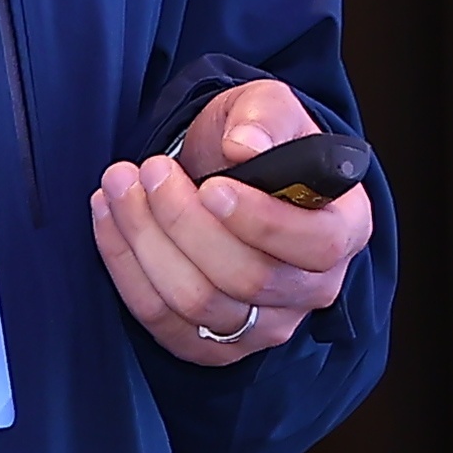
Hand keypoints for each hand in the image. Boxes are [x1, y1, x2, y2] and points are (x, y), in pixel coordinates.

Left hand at [90, 79, 373, 367]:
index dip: (262, 222)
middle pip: (247, 278)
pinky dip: (125, 267)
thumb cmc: (258, 142)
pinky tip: (107, 216)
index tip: (211, 186)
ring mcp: (265, 325)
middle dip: (184, 221)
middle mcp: (313, 288)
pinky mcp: (214, 345)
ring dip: (146, 240)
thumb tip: (246, 146)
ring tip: (118, 183)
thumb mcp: (268, 107)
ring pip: (197, 302)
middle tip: (149, 169)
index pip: (317, 246)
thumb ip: (264, 116)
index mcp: (344, 227)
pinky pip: (162, 321)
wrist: (226, 173)